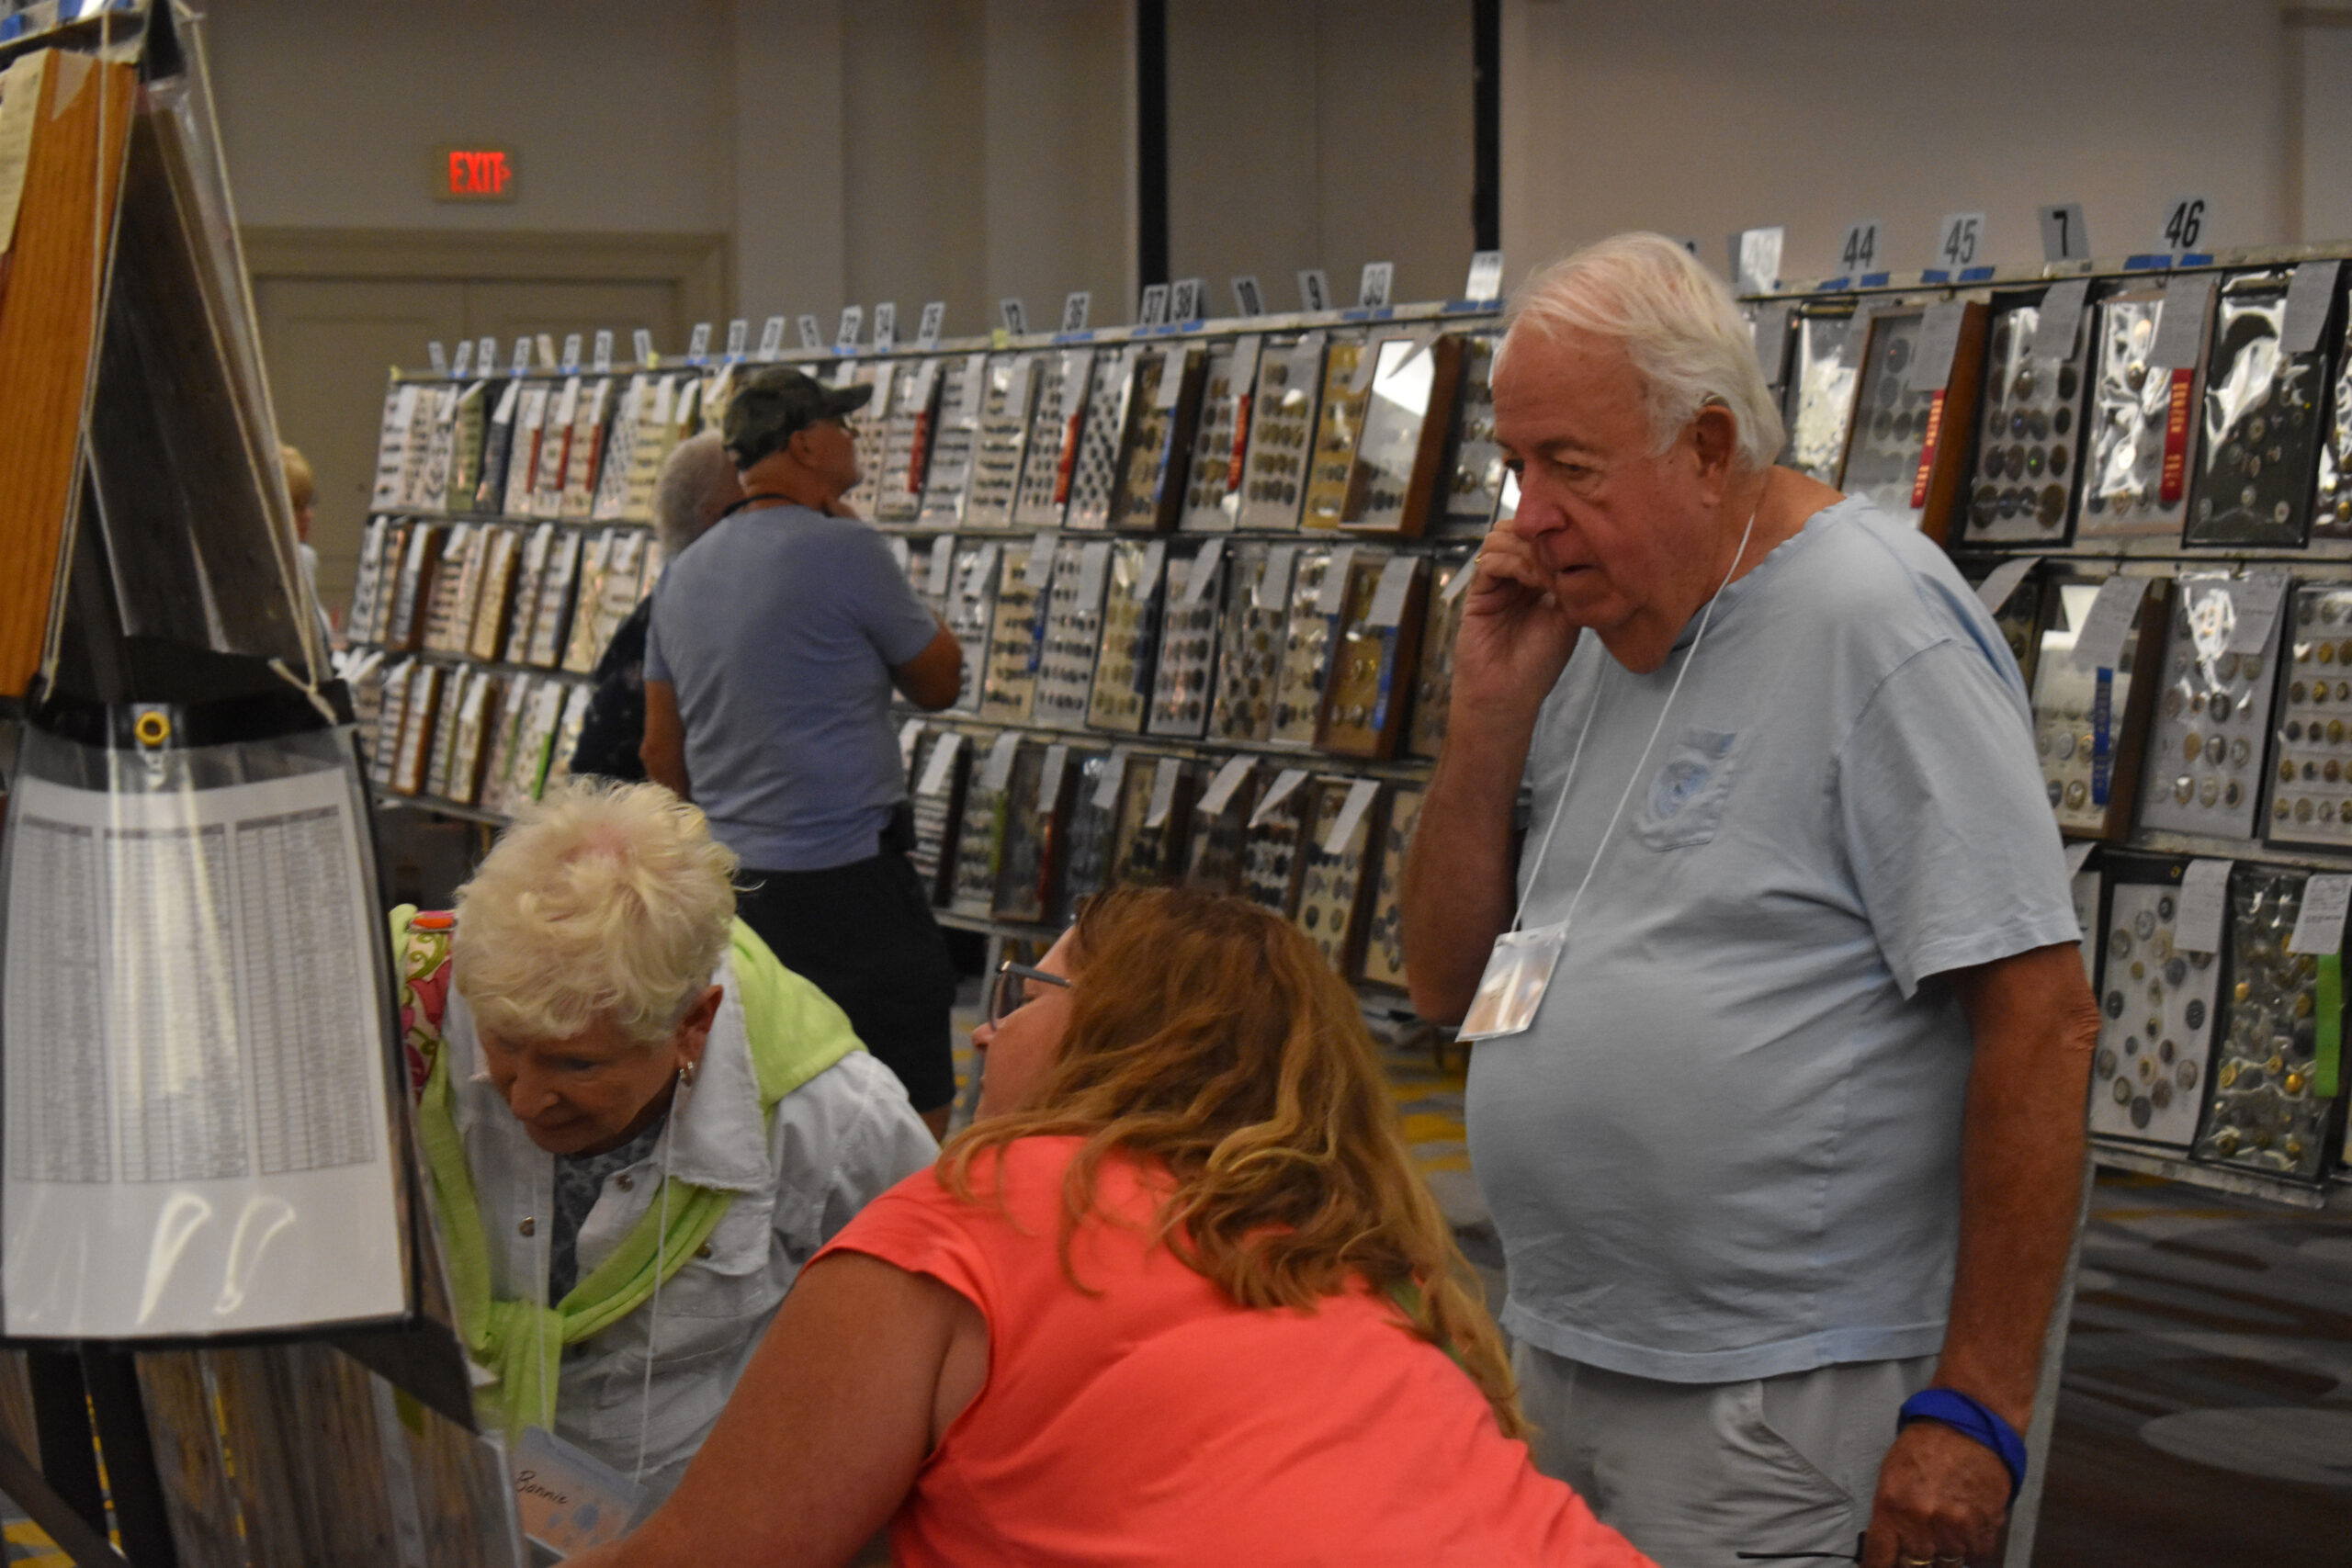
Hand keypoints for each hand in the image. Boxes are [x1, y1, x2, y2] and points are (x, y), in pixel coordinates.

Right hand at [1450, 520, 1580, 722]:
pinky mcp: (1478, 592)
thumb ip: (1568, 579)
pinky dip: (1511, 562)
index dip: (1556, 533)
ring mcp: (1497, 582)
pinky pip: (1489, 562)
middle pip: (1521, 531)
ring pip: (1502, 539)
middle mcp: (1518, 576)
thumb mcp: (1568, 616)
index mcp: (1542, 579)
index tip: (1574, 543)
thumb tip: (1573, 546)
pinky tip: (1530, 578)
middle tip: (1557, 555)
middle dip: (1539, 536)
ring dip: (1526, 548)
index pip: (1544, 537)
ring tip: (1544, 572)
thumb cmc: (1539, 663)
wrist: (1509, 693)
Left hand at [1862, 1421, 2011, 1567]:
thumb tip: (1891, 1545)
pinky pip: (1977, 1557)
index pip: (1880, 1558)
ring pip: (1948, 1564)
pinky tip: (1966, 1531)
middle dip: (1915, 1559)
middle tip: (1919, 1545)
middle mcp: (1924, 1523)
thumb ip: (1890, 1515)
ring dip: (1944, 1555)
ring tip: (1944, 1533)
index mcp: (1893, 1508)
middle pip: (1916, 1566)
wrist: (1969, 1425)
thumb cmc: (1925, 1445)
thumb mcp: (1891, 1475)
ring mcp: (1957, 1529)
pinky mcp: (1986, 1527)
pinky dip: (1971, 1550)